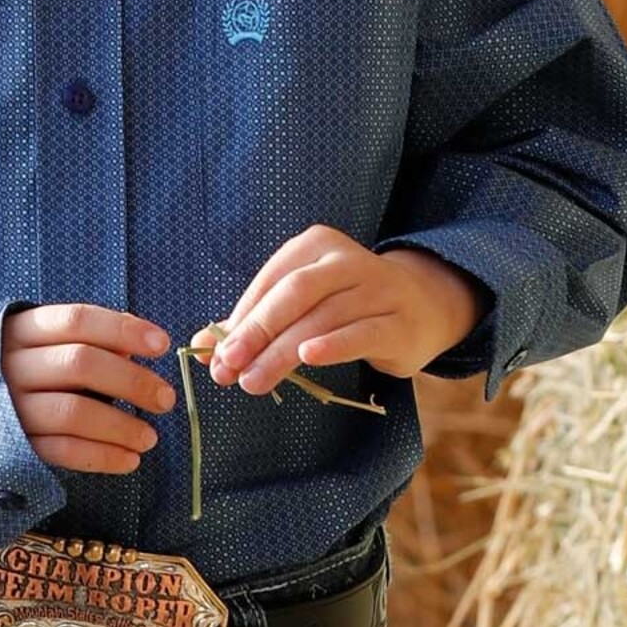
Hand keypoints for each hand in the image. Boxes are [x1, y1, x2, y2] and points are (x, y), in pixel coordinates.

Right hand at [2, 302, 175, 474]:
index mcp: (23, 330)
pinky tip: (129, 461)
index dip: (122, 329)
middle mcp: (11, 365)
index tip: (163, 345)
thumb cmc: (27, 377)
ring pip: (74, 411)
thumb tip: (141, 343)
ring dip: (121, 426)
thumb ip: (92, 341)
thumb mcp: (49, 348)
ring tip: (150, 438)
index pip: (77, 319)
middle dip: (131, 381)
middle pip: (80, 363)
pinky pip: (63, 451)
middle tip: (166, 399)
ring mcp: (10, 407)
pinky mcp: (14, 446)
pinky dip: (102, 457)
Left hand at [188, 228, 490, 395]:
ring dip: (282, 352)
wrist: (422, 306)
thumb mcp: (301, 304)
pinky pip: (362, 332)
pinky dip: (333, 345)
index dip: (240, 319)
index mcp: (314, 245)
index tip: (215, 355)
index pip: (269, 282)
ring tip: (252, 381)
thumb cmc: (347, 305)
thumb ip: (254, 322)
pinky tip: (308, 357)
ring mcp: (377, 288)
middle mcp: (346, 260)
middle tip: (227, 368)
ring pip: (322, 318)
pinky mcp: (398, 322)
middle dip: (256, 332)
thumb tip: (203, 350)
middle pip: (293, 295)